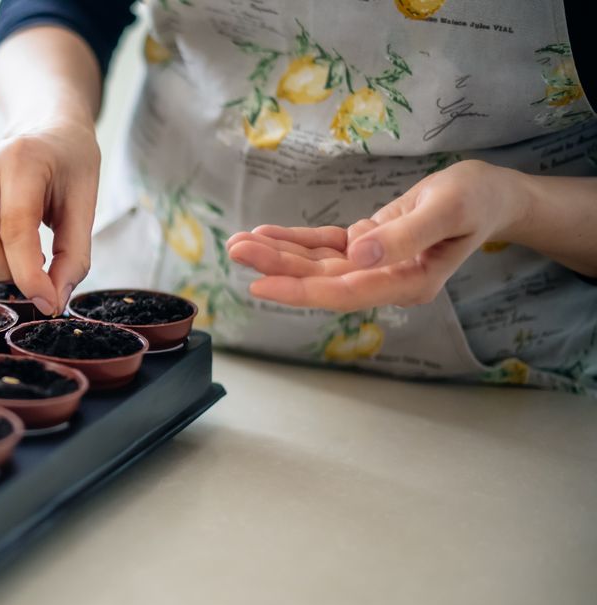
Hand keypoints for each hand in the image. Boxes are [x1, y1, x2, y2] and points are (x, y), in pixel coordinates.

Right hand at [0, 117, 100, 315]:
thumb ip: (74, 256)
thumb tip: (53, 301)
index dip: (28, 274)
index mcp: (21, 159)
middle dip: (4, 270)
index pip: (15, 227)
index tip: (46, 301)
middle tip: (34, 270)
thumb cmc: (70, 165)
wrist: (47, 132)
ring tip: (14, 262)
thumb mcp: (86, 204)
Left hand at [226, 160, 530, 311]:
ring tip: (237, 243)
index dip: (300, 290)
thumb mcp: (447, 210)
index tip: (260, 285)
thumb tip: (359, 255)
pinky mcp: (367, 246)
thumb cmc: (476, 199)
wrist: (489, 194)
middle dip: (276, 267)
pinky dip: (295, 241)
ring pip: (317, 264)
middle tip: (234, 250)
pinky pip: (324, 246)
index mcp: (408, 282)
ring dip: (277, 253)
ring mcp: (373, 266)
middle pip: (322, 279)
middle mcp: (384, 281)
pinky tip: (264, 235)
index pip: (345, 292)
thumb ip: (404, 236)